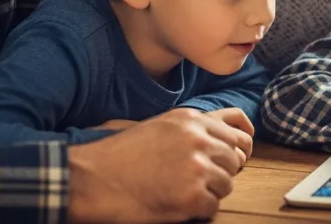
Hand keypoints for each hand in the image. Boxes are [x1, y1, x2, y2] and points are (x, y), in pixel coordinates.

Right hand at [66, 108, 249, 222]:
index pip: (239, 132)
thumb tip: (233, 139)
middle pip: (236, 159)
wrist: (91, 178)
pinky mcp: (191, 196)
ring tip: (183, 192)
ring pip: (227, 184)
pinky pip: (213, 207)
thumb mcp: (161, 126)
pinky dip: (198, 211)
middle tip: (200, 181)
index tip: (231, 158)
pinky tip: (177, 205)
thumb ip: (195, 128)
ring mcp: (197, 168)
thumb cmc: (120, 155)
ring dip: (210, 192)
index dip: (237, 149)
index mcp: (192, 120)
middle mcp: (199, 139)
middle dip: (222, 172)